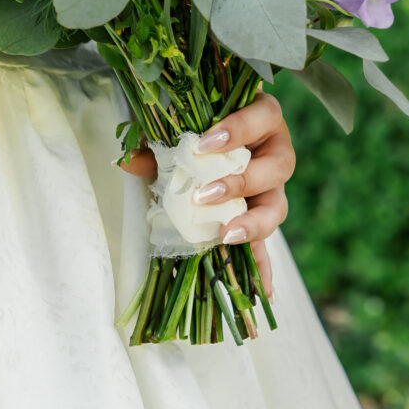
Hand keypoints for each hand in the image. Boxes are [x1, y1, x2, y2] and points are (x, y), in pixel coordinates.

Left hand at [118, 93, 294, 296]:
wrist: (214, 131)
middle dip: (242, 182)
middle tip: (205, 195)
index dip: (237, 131)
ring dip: (253, 224)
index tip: (202, 144)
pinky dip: (264, 266)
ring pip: (278, 205)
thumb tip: (129, 162)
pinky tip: (263, 291)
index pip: (261, 117)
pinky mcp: (263, 215)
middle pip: (278, 166)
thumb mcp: (181, 127)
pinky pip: (268, 243)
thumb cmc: (201, 123)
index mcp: (263, 117)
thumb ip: (158, 141)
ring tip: (226, 236)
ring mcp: (273, 186)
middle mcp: (276, 150)